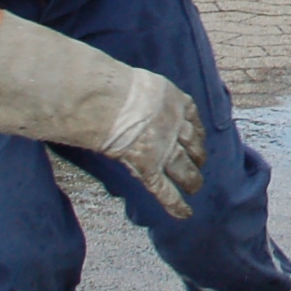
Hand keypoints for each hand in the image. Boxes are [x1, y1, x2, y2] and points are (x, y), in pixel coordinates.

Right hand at [0, 13, 206, 216]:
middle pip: (192, 142)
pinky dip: (176, 203)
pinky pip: (165, 189)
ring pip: (185, 167)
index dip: (195, 129)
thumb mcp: (123, 78)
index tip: (198, 136)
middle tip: (201, 163)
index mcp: (171, 98)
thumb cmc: (108, 83)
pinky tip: (185, 215)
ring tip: (196, 187)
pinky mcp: (150, 166)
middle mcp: (174, 123)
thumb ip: (121, 86)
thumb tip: (89, 76)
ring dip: (192, 178)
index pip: (190, 116)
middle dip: (198, 155)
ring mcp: (164, 146)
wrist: (108, 98)